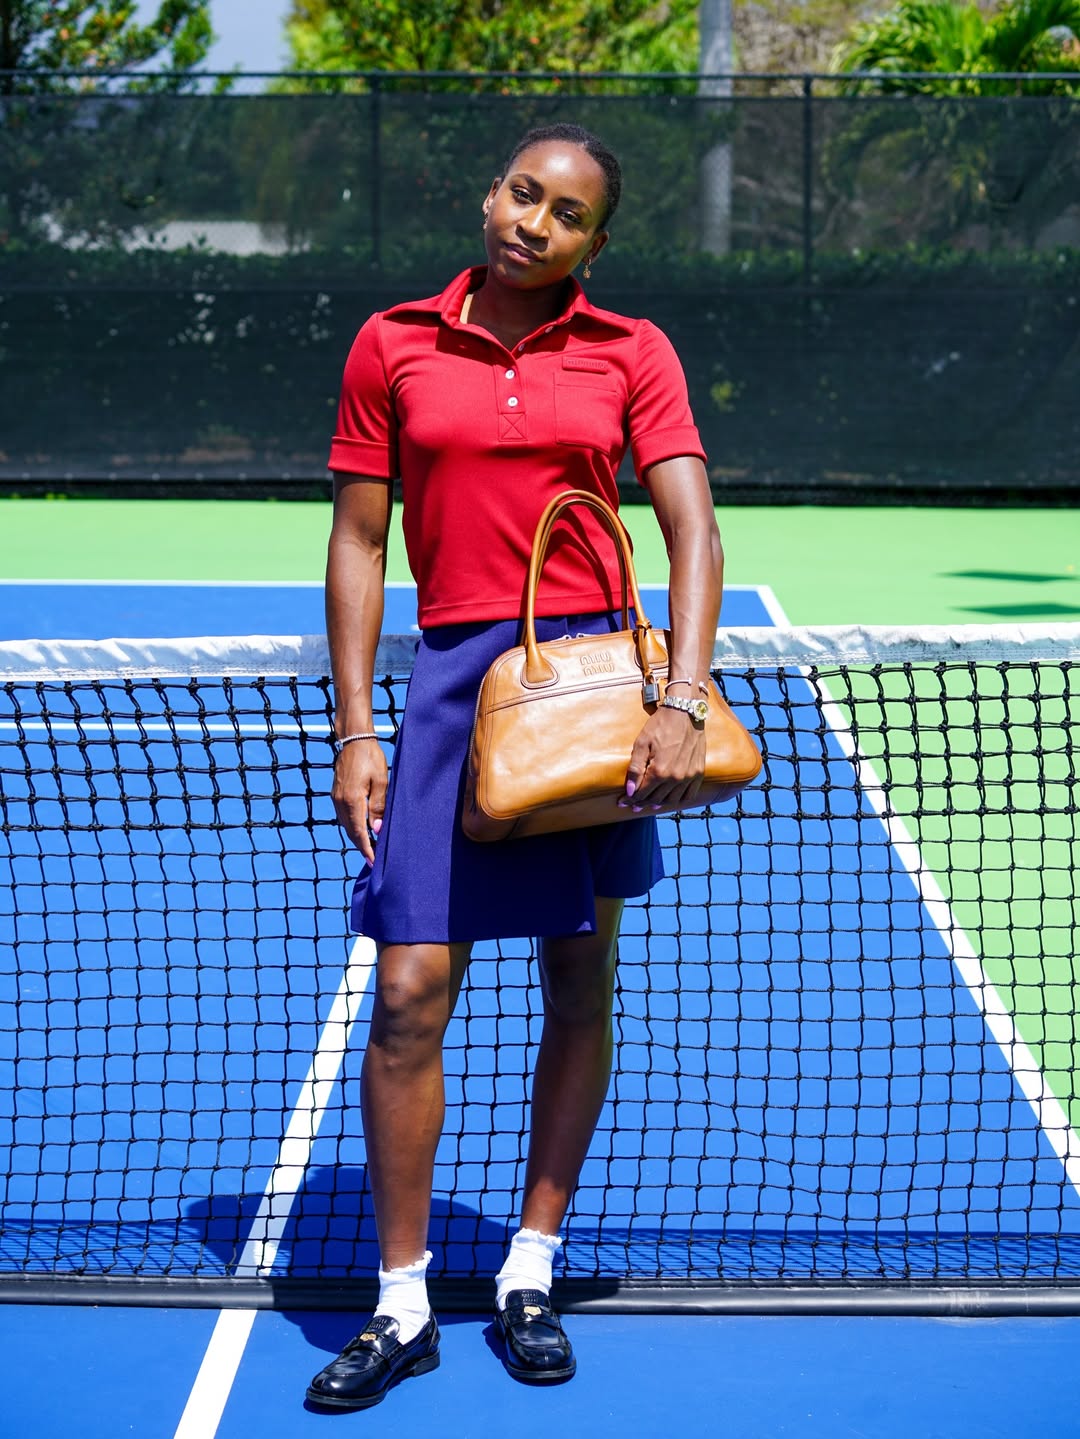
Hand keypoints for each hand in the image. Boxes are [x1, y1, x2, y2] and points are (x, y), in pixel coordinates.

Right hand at [331, 740, 387, 864]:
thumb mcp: (381, 781)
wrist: (354, 740)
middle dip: (362, 847)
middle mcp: (340, 802)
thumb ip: (378, 806)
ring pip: (346, 825)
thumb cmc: (371, 758)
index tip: (373, 862)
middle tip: (373, 861)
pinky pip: (344, 816)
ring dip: (357, 838)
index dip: (367, 848)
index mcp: (352, 800)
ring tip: (370, 848)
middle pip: (350, 832)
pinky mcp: (336, 794)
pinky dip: (352, 827)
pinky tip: (361, 830)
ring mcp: (336, 798)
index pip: (359, 832)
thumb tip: (376, 829)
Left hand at [619, 705, 705, 812]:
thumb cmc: (660, 725)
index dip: (630, 799)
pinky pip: (689, 795)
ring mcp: (689, 777)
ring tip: (650, 805)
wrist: (685, 713)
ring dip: (659, 805)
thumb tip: (630, 791)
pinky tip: (671, 800)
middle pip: (655, 799)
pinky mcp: (699, 773)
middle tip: (634, 806)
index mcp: (659, 771)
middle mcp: (675, 778)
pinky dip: (678, 801)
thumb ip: (635, 768)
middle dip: (642, 803)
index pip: (641, 793)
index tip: (622, 802)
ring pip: (671, 800)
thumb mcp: (641, 743)